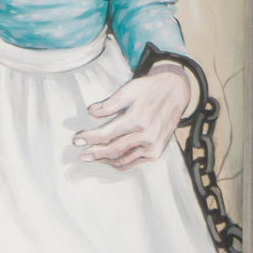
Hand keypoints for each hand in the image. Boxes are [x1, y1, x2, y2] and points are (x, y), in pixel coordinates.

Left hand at [75, 66, 192, 169]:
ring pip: (122, 160)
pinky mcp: (156, 153)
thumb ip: (110, 104)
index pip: (108, 134)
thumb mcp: (130, 90)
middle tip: (82, 154)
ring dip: (105, 160)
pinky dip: (118, 163)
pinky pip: (132, 163)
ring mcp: (153, 146)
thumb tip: (92, 112)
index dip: (90, 139)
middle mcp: (147, 135)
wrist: (176, 92)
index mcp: (138, 119)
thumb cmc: (150, 89)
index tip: (77, 140)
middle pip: (113, 150)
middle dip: (95, 153)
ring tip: (92, 157)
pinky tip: (108, 159)